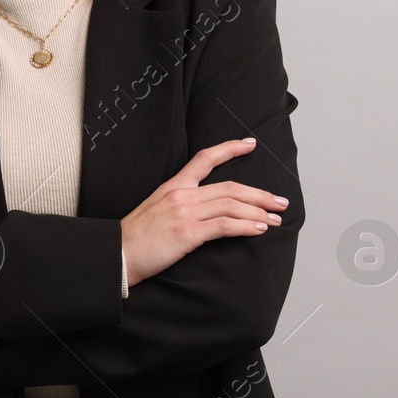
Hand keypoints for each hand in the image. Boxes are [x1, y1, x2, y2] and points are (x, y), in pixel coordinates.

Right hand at [120, 138, 287, 286]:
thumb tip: (205, 210)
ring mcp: (185, 212)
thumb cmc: (135, 237)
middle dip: (260, 194)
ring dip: (259, 212)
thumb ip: (180, 204)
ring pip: (232, 205)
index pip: (205, 159)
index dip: (230, 148)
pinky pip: (225, 225)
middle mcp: (181, 194)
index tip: (249, 144)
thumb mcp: (156, 209)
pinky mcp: (188, 233)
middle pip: (231, 187)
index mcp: (173, 186)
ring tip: (275, 220)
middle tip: (279, 202)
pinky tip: (259, 229)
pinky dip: (246, 226)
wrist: (117, 253)